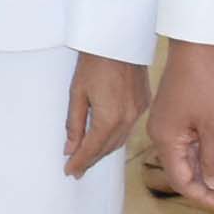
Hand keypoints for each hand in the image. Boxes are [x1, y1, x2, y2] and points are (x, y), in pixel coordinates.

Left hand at [65, 51, 149, 178]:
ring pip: (119, 141)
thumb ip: (74, 123)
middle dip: (91, 159)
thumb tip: (70, 148)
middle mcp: (127, 119)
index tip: (69, 172)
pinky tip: (106, 140)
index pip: (92, 148)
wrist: (118, 41)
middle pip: (107, 148)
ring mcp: (138, 112)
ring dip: (103, 151)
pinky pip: (128, 129)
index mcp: (109, 118)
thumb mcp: (76, 92)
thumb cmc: (94, 62)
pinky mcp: (143, 105)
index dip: (80, 161)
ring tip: (88, 158)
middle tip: (76, 169)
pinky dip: (115, 138)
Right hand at [149, 44, 213, 211]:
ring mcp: (170, 123)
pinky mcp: (179, 114)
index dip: (204, 196)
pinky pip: (192, 142)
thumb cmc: (206, 86)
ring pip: (189, 156)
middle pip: (184, 170)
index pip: (181, 180)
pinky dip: (208, 153)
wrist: (197, 47)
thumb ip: (213, 159)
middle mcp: (162, 134)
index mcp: (165, 139)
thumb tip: (213, 183)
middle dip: (209, 185)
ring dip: (211, 170)